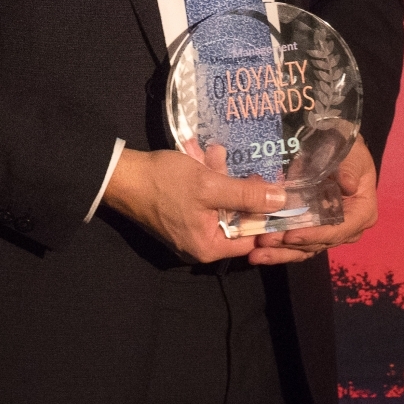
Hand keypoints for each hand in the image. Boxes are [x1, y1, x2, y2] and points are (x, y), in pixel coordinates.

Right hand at [102, 145, 285, 263]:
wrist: (121, 177)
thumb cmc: (165, 183)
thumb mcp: (210, 185)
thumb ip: (247, 195)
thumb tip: (282, 202)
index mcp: (209, 247)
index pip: (252, 238)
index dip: (265, 214)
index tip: (273, 191)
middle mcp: (199, 246)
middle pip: (235, 219)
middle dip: (239, 190)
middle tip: (242, 168)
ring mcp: (187, 232)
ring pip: (219, 205)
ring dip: (221, 179)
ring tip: (213, 155)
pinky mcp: (179, 216)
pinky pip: (203, 201)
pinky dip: (207, 181)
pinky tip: (203, 158)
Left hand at [248, 138, 378, 265]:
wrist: (336, 147)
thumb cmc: (347, 150)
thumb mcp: (352, 154)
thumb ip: (350, 169)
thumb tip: (349, 185)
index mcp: (362, 213)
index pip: (339, 230)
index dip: (315, 235)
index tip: (291, 235)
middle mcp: (347, 228)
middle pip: (318, 243)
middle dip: (291, 245)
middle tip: (265, 241)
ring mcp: (327, 231)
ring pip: (304, 249)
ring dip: (280, 252)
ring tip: (257, 254)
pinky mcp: (311, 230)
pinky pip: (295, 245)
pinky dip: (276, 249)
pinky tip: (257, 253)